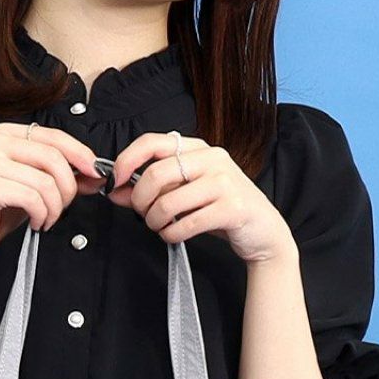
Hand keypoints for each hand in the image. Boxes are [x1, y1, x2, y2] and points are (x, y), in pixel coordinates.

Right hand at [0, 121, 108, 268]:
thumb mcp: (34, 186)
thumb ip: (60, 174)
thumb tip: (94, 171)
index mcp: (5, 134)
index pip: (54, 136)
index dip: (80, 154)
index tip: (96, 173)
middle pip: (54, 157)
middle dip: (68, 188)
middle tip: (62, 208)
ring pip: (46, 181)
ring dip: (55, 207)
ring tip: (46, 219)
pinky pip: (33, 198)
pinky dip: (42, 215)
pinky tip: (36, 223)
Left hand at [104, 130, 295, 265]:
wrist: (263, 231)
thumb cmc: (222, 210)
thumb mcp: (187, 194)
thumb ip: (154, 190)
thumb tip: (116, 191)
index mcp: (199, 149)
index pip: (152, 142)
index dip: (127, 160)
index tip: (115, 180)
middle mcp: (212, 159)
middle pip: (156, 174)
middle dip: (139, 199)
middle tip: (142, 213)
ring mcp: (224, 182)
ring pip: (168, 202)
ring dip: (154, 221)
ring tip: (159, 227)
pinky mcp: (231, 208)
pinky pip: (185, 224)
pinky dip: (171, 235)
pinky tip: (174, 235)